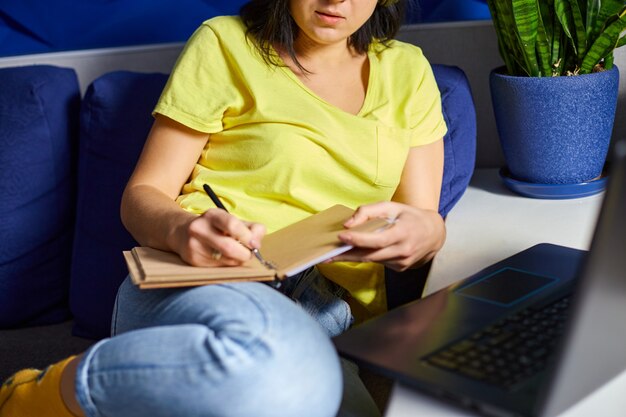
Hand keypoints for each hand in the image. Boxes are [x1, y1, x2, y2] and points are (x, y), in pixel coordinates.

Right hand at [174, 209, 265, 266]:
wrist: (183, 233)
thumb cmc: (216, 227)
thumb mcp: (232, 220)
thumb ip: (252, 228)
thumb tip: (256, 244)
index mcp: (212, 215)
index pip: (233, 225)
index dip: (248, 237)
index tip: (255, 244)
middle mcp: (200, 228)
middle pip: (229, 247)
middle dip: (245, 254)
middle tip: (249, 253)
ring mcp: (194, 245)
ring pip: (226, 260)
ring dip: (238, 260)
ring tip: (237, 254)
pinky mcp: (194, 260)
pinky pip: (219, 266)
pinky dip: (228, 264)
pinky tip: (223, 257)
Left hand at [330, 202, 444, 270]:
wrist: (434, 234)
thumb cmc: (409, 217)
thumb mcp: (391, 206)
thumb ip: (368, 211)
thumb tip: (348, 224)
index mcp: (403, 233)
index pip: (378, 240)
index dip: (359, 239)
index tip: (342, 236)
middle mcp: (403, 251)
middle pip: (370, 256)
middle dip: (346, 255)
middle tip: (326, 255)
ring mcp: (402, 262)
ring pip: (372, 261)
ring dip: (352, 257)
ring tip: (333, 254)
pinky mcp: (400, 268)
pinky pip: (379, 262)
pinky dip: (366, 257)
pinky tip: (355, 252)